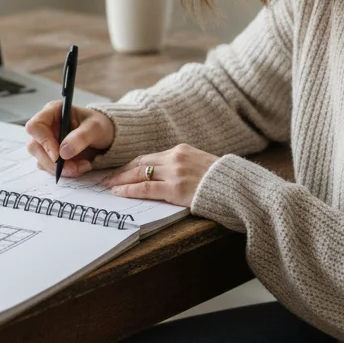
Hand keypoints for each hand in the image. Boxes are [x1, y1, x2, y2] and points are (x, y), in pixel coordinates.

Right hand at [24, 101, 114, 178]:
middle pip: (35, 147)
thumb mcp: (95, 128)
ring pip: (42, 160)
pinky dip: (64, 172)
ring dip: (61, 169)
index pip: (35, 126)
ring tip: (83, 167)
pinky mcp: (51, 155)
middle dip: (54, 162)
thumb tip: (63, 152)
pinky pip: (50, 168)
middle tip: (74, 168)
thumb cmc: (99, 125)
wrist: (106, 136)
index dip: (43, 142)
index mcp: (52, 112)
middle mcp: (46, 127)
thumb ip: (81, 137)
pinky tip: (80, 167)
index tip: (58, 156)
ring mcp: (47, 142)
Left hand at [99, 144, 217, 205]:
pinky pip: (146, 188)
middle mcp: (175, 157)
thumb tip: (165, 174)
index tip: (120, 170)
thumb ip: (183, 165)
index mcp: (181, 150)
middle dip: (121, 171)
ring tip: (108, 186)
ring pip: (139, 174)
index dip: (131, 164)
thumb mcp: (201, 164)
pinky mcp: (175, 188)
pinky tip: (119, 192)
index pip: (148, 156)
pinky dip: (129, 190)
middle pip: (140, 163)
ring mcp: (174, 172)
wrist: (237, 187)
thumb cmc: (221, 180)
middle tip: (106, 178)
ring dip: (121, 180)